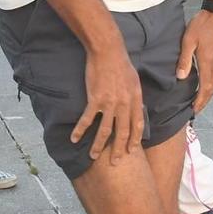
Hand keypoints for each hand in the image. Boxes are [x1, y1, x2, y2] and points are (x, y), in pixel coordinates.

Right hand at [74, 44, 145, 163]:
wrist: (108, 51)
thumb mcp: (134, 81)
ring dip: (99, 146)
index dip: (135, 139)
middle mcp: (124, 104)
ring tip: (94, 156)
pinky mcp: (95, 99)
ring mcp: (109, 103)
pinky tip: (74, 139)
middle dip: (119, 150)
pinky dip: (80, 130)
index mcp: (135, 100)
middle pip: (122, 132)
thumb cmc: (121, 63)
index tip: (132, 150)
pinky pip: (87, 119)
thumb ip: (134, 97)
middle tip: (115, 162)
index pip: (137, 125)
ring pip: (104, 131)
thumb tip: (133, 108)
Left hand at [177, 10, 212, 114]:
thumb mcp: (188, 41)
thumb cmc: (201, 25)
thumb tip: (180, 77)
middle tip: (196, 110)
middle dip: (204, 101)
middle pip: (212, 89)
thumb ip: (184, 60)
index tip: (194, 110)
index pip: (205, 88)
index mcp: (208, 62)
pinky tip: (204, 84)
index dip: (200, 101)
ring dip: (208, 94)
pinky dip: (211, 84)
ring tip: (199, 101)